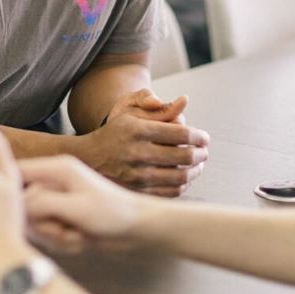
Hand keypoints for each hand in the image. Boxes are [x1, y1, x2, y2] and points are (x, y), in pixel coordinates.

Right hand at [21, 155, 143, 252]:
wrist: (137, 229)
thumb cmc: (112, 213)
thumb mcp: (76, 207)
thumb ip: (42, 204)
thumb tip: (17, 207)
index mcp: (58, 169)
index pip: (17, 172)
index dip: (11, 193)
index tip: (18, 214)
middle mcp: (54, 182)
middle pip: (24, 205)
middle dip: (44, 224)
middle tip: (67, 228)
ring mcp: (58, 201)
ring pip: (35, 224)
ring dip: (55, 236)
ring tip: (79, 233)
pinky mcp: (62, 218)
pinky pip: (48, 235)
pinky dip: (63, 242)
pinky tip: (82, 239)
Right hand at [81, 90, 208, 196]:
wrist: (89, 159)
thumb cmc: (115, 133)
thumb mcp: (131, 114)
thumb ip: (160, 110)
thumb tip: (184, 101)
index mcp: (139, 130)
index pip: (182, 133)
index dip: (199, 136)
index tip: (205, 138)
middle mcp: (139, 153)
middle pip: (185, 156)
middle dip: (201, 153)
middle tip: (204, 151)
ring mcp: (138, 175)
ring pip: (181, 176)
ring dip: (196, 170)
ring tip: (198, 165)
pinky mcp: (138, 192)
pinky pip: (171, 191)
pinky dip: (183, 184)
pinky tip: (184, 177)